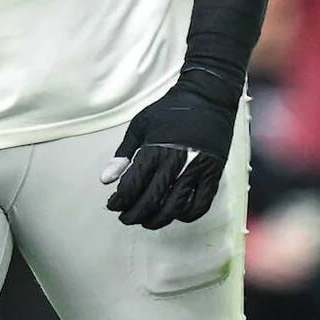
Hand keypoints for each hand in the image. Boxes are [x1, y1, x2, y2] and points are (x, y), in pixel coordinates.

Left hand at [100, 70, 238, 228]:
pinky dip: (186, 216)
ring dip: (158, 220)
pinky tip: (174, 215)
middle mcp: (176, 162)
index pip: (134, 184)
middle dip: (135, 213)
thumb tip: (105, 180)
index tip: (113, 205)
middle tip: (125, 218)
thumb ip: (123, 154)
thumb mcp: (140, 126)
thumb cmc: (169, 111)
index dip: (121, 200)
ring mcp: (197, 170)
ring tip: (146, 221)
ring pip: (175, 207)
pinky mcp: (213, 174)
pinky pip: (201, 205)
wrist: (207, 99)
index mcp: (155, 148)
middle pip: (153, 199)